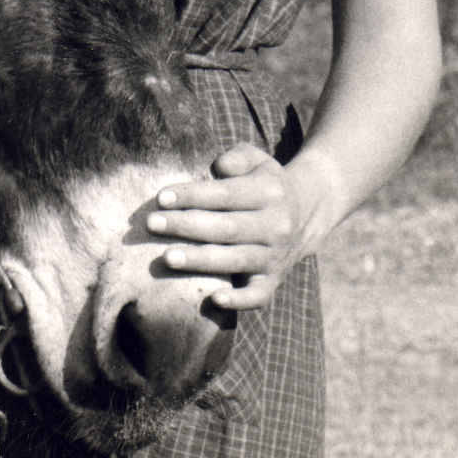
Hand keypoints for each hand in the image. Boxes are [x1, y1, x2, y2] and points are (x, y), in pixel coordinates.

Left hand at [146, 143, 308, 309]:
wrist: (305, 214)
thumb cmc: (264, 183)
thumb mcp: (257, 159)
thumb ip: (237, 157)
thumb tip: (217, 167)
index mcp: (268, 192)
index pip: (225, 194)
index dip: (192, 195)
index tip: (161, 198)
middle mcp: (275, 226)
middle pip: (225, 228)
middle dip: (185, 226)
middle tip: (152, 223)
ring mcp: (275, 255)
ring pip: (235, 261)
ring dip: (200, 261)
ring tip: (167, 257)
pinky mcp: (274, 280)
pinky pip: (259, 295)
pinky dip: (239, 300)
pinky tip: (214, 299)